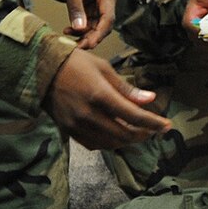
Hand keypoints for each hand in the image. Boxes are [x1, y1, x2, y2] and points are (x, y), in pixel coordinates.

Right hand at [44, 49, 170, 149]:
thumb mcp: (104, 69)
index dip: (153, 124)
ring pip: (110, 143)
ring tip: (138, 132)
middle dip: (143, 134)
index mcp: (99, 95)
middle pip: (124, 135)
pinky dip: (110, 143)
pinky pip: (94, 144)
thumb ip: (127, 88)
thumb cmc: (75, 63)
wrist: (40, 69)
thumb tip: (151, 99)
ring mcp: (77, 125)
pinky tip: (117, 135)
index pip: (133, 116)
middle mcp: (88, 114)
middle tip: (153, 130)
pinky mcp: (69, 131)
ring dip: (128, 141)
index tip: (166, 126)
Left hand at [50, 0, 114, 47]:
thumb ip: (76, 8)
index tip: (90, 43)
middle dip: (91, 37)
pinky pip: (89, 25)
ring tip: (68, 38)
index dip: (100, 32)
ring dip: (84, 36)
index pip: (108, 17)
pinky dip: (79, 31)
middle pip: (104, 25)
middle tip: (78, 47)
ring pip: (96, 28)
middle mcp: (106, 1)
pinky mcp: (92, 11)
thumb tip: (79, 29)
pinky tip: (68, 31)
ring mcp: (100, 7)